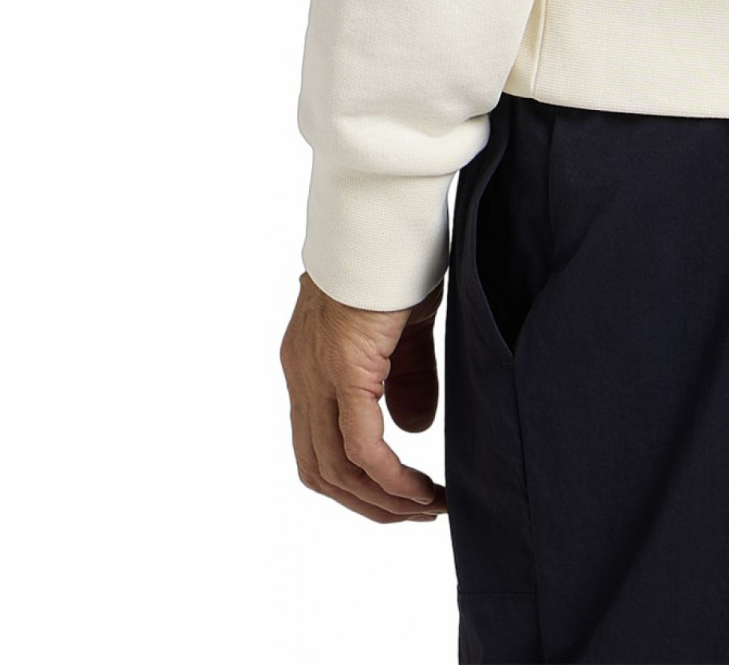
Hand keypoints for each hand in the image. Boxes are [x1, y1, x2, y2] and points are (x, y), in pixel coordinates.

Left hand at [281, 272, 446, 522]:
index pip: (318, 446)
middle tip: (415, 513)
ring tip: (425, 507)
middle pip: (321, 470)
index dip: (355, 481)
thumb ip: (405, 379)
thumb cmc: (394, 256)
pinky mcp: (342, 371)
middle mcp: (303, 376)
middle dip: (369, 503)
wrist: (380, 214)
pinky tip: (417, 489)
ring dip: (381, 500)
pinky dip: (388, 477)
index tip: (398, 496)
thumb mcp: (403, 327)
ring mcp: (317, 376)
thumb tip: (413, 430)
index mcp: (311, 364)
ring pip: (336, 469)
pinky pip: (360, 445)